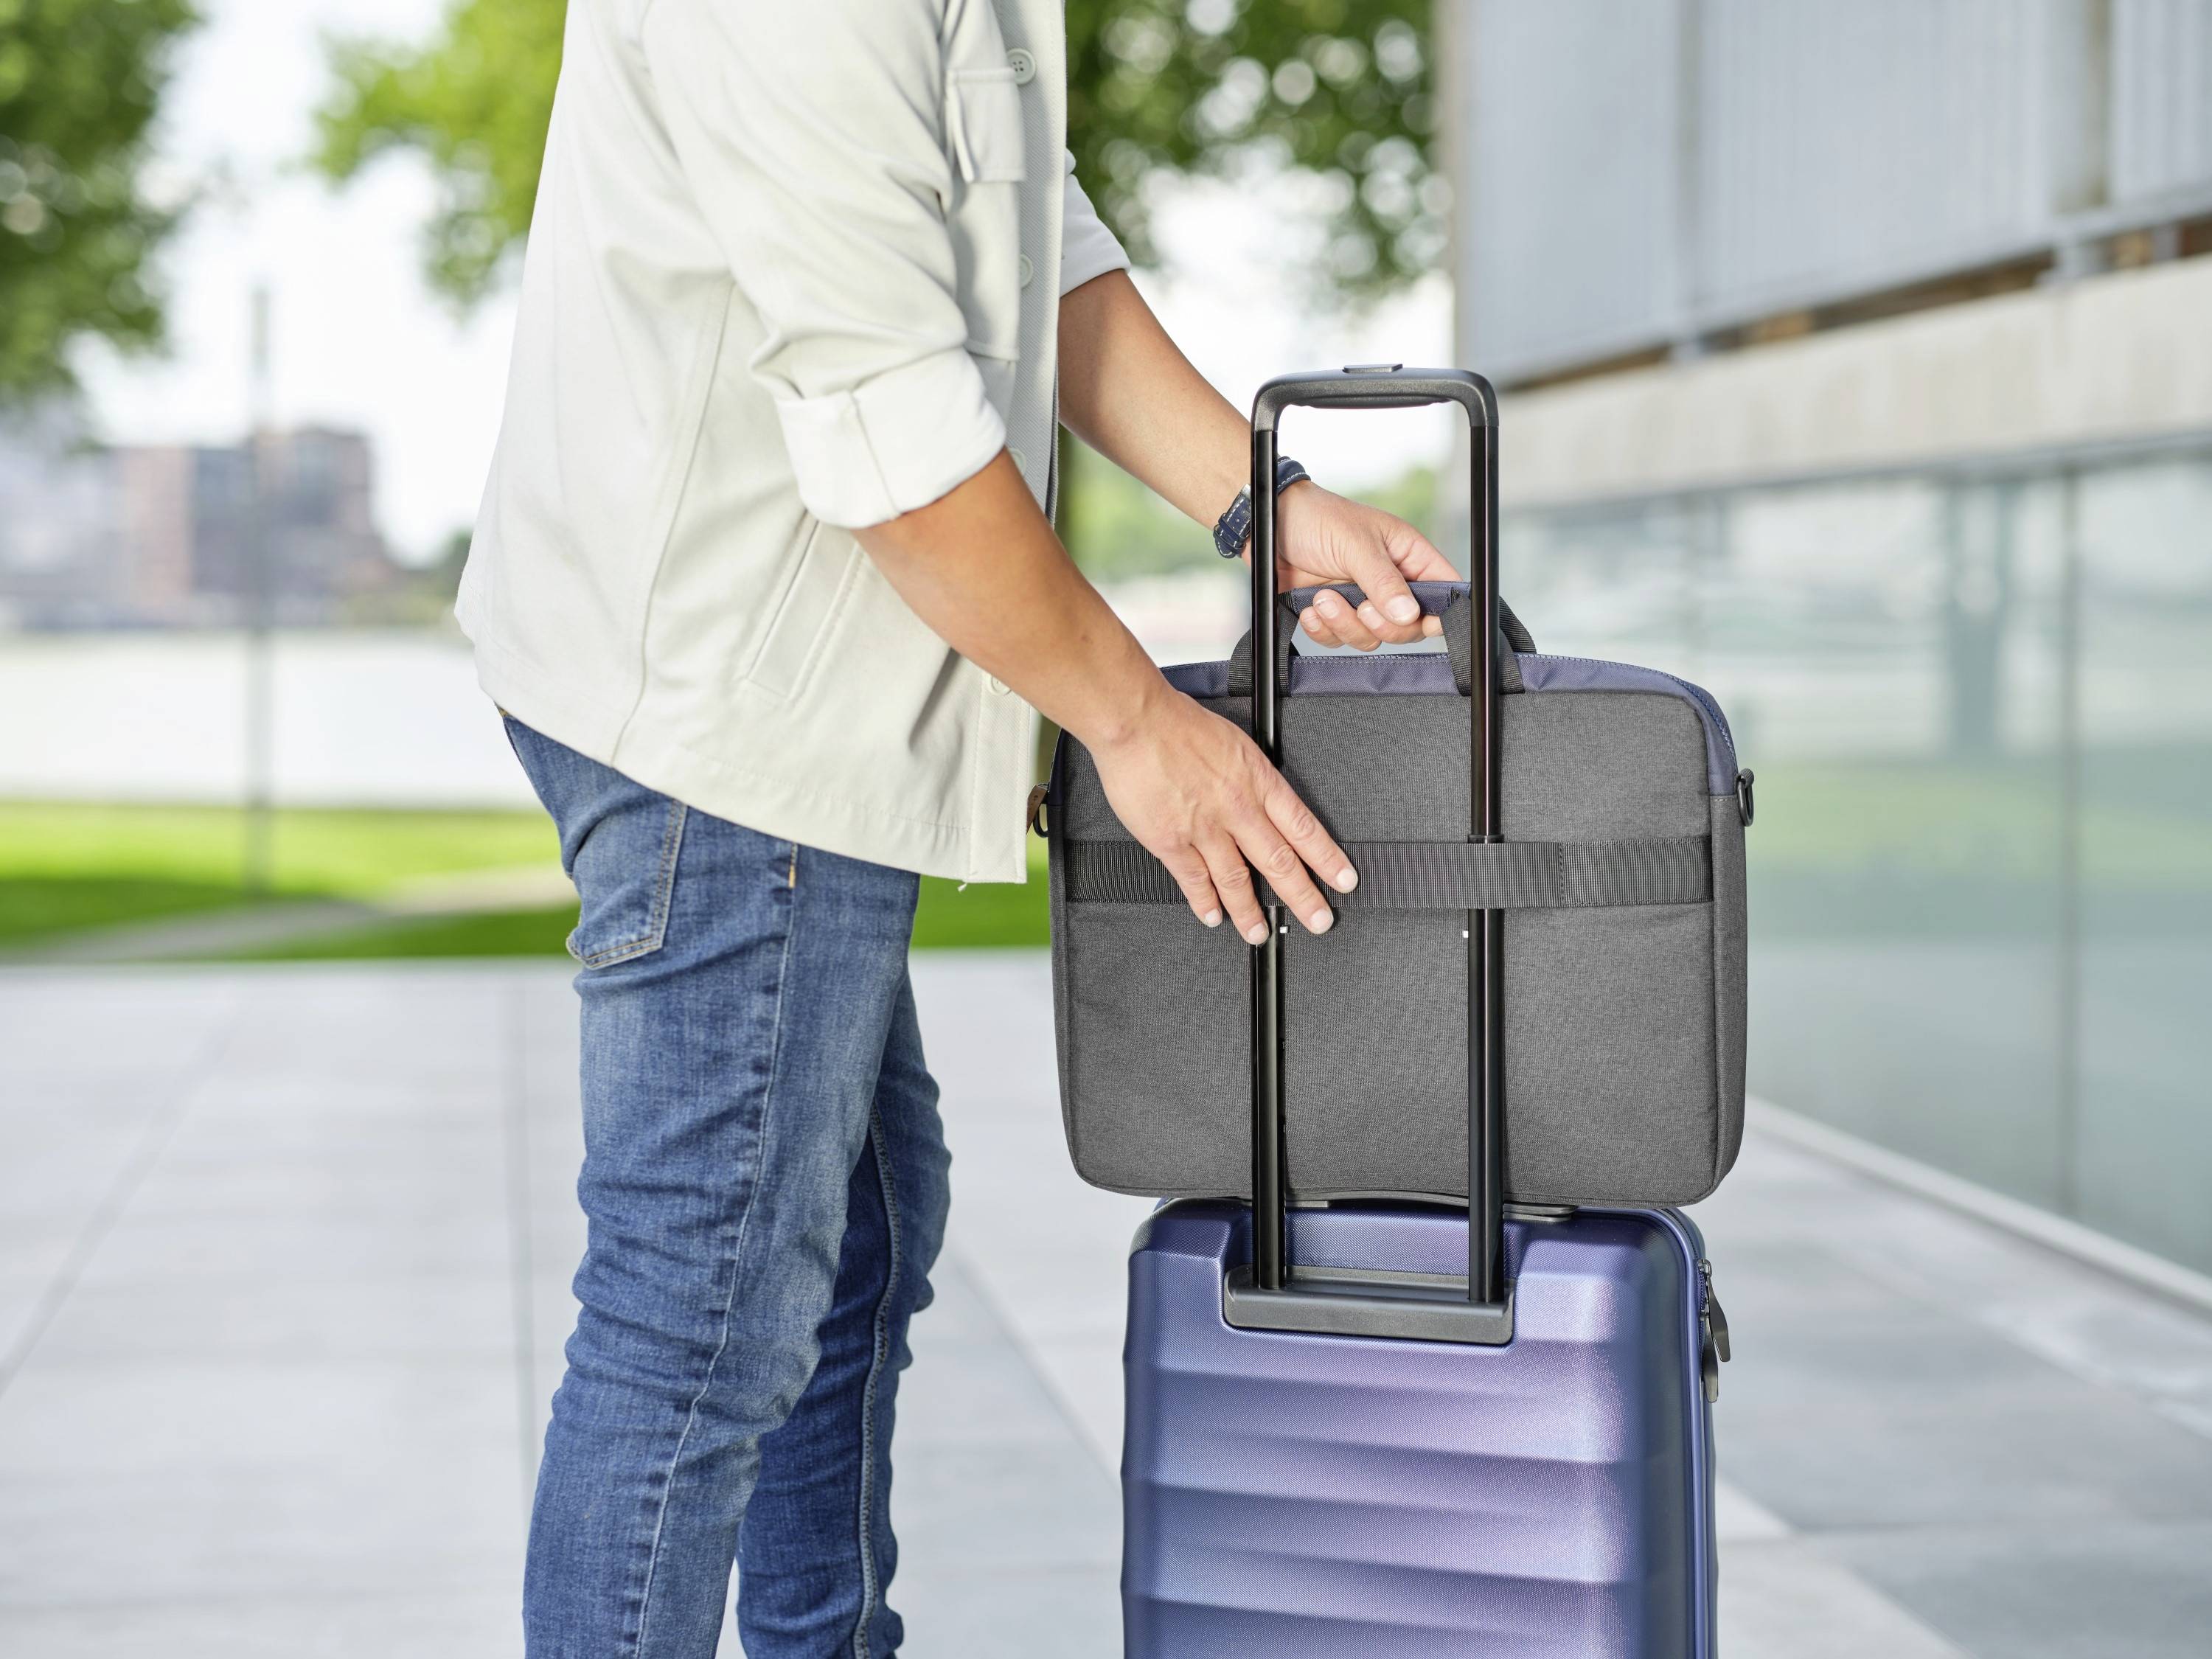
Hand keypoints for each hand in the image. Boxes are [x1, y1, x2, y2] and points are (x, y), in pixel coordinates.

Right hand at [1092, 687, 1355, 940]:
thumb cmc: (1180, 724)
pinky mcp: (1170, 840)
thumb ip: (1252, 777)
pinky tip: (1213, 916)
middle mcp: (1238, 809)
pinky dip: (1205, 902)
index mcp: (1258, 782)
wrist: (1137, 722)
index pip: (1305, 829)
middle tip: (1319, 921)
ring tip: (1259, 932)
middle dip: (1303, 896)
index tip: (1343, 880)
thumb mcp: (1237, 744)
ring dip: (1250, 912)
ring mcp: (1204, 828)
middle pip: (1279, 862)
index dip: (1327, 860)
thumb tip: (1264, 797)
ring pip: (1237, 880)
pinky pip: (1193, 879)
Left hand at [1270, 482, 1459, 650]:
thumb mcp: (1355, 544)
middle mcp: (1390, 583)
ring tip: (1323, 598)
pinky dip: (1323, 630)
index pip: (1442, 591)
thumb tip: (1409, 614)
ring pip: (1371, 638)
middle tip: (1362, 607)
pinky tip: (1310, 608)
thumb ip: (1383, 581)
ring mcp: (1362, 600)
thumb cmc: (1319, 519)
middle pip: (1408, 627)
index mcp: (1408, 556)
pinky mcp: (1335, 614)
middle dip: (1382, 624)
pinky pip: (1339, 640)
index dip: (1437, 613)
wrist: (1271, 525)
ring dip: (1344, 624)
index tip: (1416, 620)